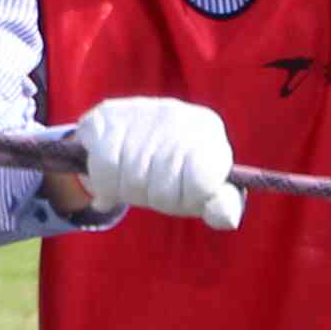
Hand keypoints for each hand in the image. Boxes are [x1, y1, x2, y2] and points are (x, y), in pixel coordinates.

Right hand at [67, 95, 242, 228]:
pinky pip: (103, 165)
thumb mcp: (205, 192)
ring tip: (131, 182)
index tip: (181, 195)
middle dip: (153, 198)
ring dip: (127, 192)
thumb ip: (223, 207)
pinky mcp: (107, 114)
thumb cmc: (176, 170)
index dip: (185, 200)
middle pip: (161, 187)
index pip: (200, 183)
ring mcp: (141, 111)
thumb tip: (227, 218)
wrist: (131, 133)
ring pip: (131, 178)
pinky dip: (103, 182)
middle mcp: (178, 115)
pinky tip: (111, 176)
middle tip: (151, 189)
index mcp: (208, 132)